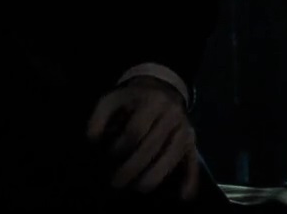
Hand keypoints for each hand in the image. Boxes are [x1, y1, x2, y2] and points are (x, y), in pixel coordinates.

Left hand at [85, 77, 200, 200]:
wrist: (162, 88)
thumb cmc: (133, 99)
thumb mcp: (113, 99)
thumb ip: (99, 117)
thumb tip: (92, 139)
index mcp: (151, 101)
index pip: (136, 130)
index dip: (121, 147)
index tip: (109, 157)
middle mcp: (172, 114)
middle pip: (152, 146)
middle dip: (133, 167)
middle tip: (117, 183)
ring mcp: (185, 129)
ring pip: (172, 156)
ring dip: (155, 176)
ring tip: (138, 188)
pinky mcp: (193, 141)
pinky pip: (193, 161)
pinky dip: (191, 179)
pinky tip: (184, 196)